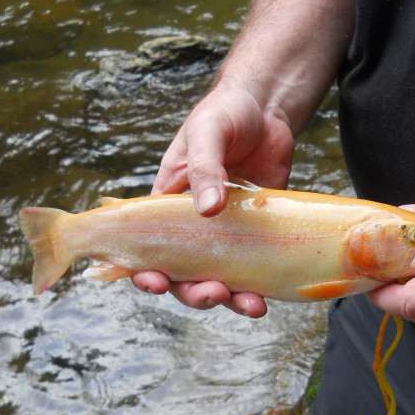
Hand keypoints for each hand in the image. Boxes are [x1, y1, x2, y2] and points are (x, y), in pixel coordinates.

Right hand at [131, 86, 295, 316]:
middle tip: (214, 293)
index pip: (146, 248)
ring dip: (230, 298)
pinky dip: (258, 285)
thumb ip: (204, 168)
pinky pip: (253, 267)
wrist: (268, 108)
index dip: (145, 271)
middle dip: (194, 292)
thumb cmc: (225, 113)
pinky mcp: (257, 234)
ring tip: (252, 306)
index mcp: (166, 205)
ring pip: (220, 278)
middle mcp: (193, 227)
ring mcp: (226, 233)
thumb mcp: (207, 133)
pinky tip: (268, 296)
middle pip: (184, 274)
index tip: (154, 282)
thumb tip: (207, 209)